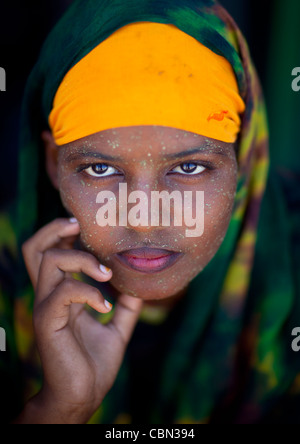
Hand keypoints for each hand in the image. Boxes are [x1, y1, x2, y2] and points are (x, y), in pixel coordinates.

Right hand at [18, 218, 142, 423]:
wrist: (84, 395)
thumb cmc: (95, 363)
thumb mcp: (117, 328)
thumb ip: (126, 305)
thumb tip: (142, 285)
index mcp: (62, 294)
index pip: (50, 252)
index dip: (62, 232)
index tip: (87, 226)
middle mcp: (49, 295)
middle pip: (36, 248)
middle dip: (56, 229)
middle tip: (80, 226)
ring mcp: (47, 307)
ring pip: (49, 261)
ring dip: (81, 259)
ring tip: (106, 274)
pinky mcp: (48, 322)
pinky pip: (64, 292)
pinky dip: (89, 292)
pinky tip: (105, 306)